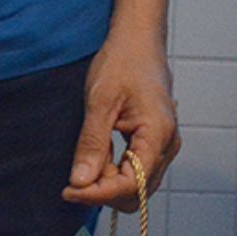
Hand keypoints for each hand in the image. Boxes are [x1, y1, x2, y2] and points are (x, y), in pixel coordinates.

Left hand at [64, 36, 180, 210]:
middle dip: (103, 191)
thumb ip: (92, 144)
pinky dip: (114, 173)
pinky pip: (136, 172)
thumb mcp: (100, 101)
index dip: (98, 194)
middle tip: (73, 177)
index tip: (68, 190)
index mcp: (159, 134)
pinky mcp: (155, 143)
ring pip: (136, 186)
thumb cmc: (123, 62)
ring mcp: (164, 145)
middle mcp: (167, 145)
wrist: (138, 41)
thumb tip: (80, 182)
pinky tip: (98, 158)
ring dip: (108, 184)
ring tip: (86, 162)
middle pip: (137, 192)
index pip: (132, 185)